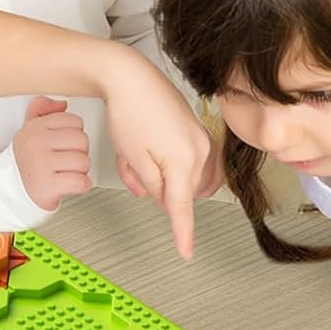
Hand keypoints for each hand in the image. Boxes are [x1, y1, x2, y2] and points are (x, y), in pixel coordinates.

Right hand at [13, 96, 91, 210]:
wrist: (9, 192)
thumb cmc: (26, 162)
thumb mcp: (28, 131)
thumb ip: (42, 111)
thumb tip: (61, 104)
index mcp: (33, 128)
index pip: (74, 121)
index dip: (73, 136)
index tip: (62, 146)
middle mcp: (35, 143)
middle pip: (82, 140)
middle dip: (79, 153)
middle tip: (65, 162)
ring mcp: (40, 164)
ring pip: (83, 162)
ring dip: (79, 172)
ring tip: (64, 173)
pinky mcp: (47, 185)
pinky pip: (81, 182)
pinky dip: (81, 186)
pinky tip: (69, 184)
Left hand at [103, 57, 213, 258]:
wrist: (130, 76)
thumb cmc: (129, 111)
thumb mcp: (134, 159)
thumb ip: (152, 186)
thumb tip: (163, 200)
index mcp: (185, 160)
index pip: (182, 207)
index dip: (183, 233)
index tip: (186, 253)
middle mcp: (200, 149)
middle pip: (178, 189)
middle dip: (153, 185)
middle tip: (132, 167)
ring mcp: (201, 138)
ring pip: (180, 176)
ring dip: (157, 174)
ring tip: (135, 155)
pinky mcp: (195, 130)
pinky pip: (182, 159)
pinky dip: (163, 162)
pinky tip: (146, 149)